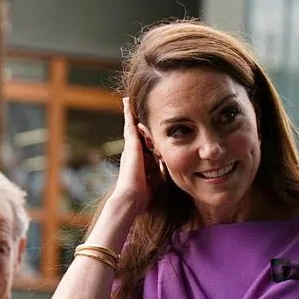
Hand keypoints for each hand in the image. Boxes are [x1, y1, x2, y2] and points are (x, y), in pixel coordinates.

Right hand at [108, 97, 153, 215]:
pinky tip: (127, 102)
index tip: (144, 128)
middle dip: (134, 121)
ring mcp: (130, 147)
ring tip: (128, 100)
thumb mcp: (156, 179)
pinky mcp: (130, 144)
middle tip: (131, 106)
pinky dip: (128, 113)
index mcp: (138, 161)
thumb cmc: (142, 194)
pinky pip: (129, 124)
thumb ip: (160, 171)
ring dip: (130, 114)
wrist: (131, 197)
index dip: (144, 135)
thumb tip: (171, 167)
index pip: (142, 144)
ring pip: (131, 126)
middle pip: (135, 133)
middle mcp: (132, 152)